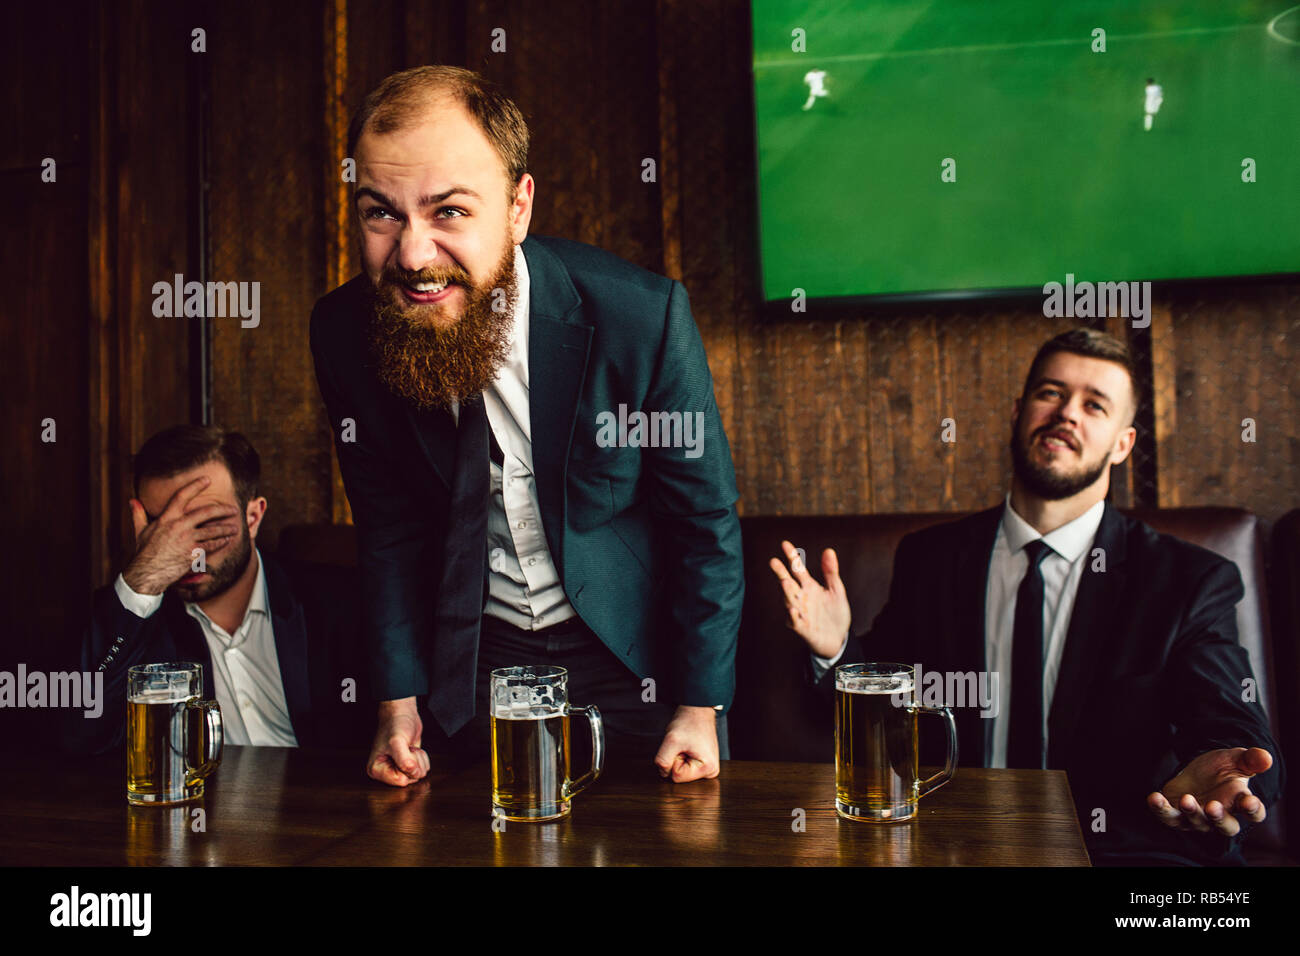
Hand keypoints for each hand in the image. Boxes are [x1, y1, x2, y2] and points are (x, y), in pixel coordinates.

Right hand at [122, 476, 242, 594]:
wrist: (146, 574)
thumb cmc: (143, 552)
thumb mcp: (140, 531)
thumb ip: (138, 514)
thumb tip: (132, 501)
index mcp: (166, 518)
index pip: (182, 496)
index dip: (195, 486)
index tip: (206, 479)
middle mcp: (178, 526)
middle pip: (206, 513)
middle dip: (222, 510)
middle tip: (233, 509)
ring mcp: (187, 540)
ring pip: (213, 530)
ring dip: (226, 528)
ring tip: (235, 527)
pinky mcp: (193, 553)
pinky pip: (211, 545)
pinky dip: (221, 542)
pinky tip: (227, 540)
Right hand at [367, 697, 430, 786]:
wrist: (403, 714)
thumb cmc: (395, 724)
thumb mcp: (397, 742)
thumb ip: (404, 760)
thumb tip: (412, 773)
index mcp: (377, 770)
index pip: (401, 781)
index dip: (408, 767)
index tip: (403, 753)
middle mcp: (387, 772)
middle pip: (411, 779)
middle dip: (414, 762)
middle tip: (406, 749)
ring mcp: (398, 768)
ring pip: (419, 774)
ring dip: (418, 759)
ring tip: (408, 747)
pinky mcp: (408, 764)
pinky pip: (423, 768)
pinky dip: (422, 758)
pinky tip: (412, 748)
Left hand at [654, 705, 720, 782]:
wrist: (697, 710)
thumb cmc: (689, 722)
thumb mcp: (671, 741)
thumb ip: (663, 760)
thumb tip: (663, 773)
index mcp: (708, 769)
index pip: (677, 776)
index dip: (674, 759)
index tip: (682, 746)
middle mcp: (711, 771)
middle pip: (680, 775)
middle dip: (676, 759)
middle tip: (683, 745)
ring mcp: (707, 768)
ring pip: (681, 771)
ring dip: (679, 757)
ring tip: (686, 745)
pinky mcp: (703, 764)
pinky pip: (684, 766)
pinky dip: (682, 756)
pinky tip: (687, 747)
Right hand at [768, 540, 850, 658]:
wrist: (838, 638)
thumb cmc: (835, 613)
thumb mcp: (836, 590)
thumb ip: (831, 572)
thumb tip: (829, 550)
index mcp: (809, 587)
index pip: (797, 569)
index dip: (791, 557)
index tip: (784, 544)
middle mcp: (801, 598)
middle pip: (788, 582)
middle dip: (781, 573)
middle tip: (773, 562)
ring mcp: (801, 612)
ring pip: (790, 601)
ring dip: (787, 593)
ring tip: (785, 582)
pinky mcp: (802, 628)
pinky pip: (795, 621)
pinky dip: (793, 616)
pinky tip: (793, 609)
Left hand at [1147, 747, 1271, 837]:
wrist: (1198, 771)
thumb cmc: (1222, 769)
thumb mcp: (1236, 759)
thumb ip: (1251, 759)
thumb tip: (1266, 758)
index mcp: (1241, 803)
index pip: (1253, 812)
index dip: (1253, 809)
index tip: (1248, 801)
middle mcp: (1221, 816)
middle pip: (1225, 826)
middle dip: (1218, 818)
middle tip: (1212, 806)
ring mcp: (1198, 818)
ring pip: (1196, 822)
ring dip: (1191, 813)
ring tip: (1186, 799)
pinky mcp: (1176, 814)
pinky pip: (1168, 816)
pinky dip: (1161, 809)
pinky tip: (1154, 797)